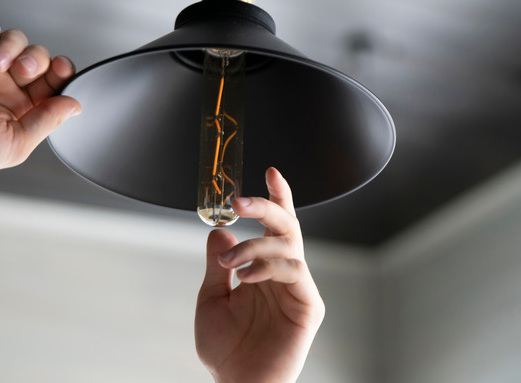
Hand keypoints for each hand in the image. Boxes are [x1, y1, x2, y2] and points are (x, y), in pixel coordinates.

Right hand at [0, 18, 79, 226]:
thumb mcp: (15, 143)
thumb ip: (47, 121)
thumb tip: (76, 104)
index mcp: (24, 107)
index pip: (55, 83)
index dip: (63, 73)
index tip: (62, 72)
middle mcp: (7, 84)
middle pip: (40, 57)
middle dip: (40, 60)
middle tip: (25, 72)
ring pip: (17, 39)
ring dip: (15, 48)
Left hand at [195, 168, 324, 382]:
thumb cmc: (226, 350)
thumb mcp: (211, 298)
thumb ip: (217, 264)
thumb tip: (220, 230)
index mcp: (265, 269)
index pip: (275, 227)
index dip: (276, 197)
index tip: (269, 171)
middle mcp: (284, 274)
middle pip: (286, 226)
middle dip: (265, 206)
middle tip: (239, 201)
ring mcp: (298, 288)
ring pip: (288, 244)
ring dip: (254, 246)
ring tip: (230, 266)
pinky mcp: (308, 305)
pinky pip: (294, 270)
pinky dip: (268, 267)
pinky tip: (246, 279)